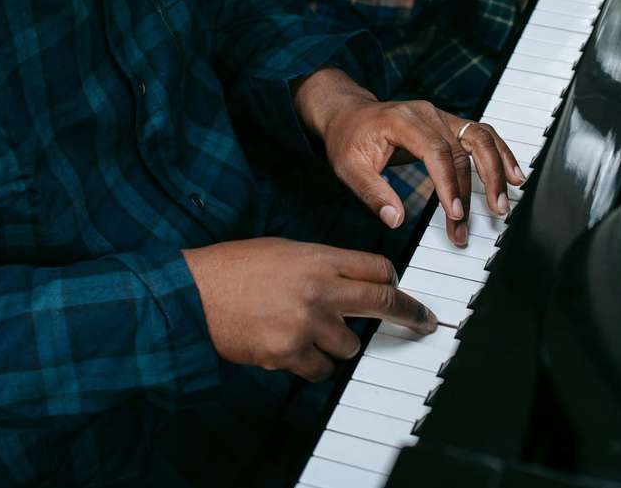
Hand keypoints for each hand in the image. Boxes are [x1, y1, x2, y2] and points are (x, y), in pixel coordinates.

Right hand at [182, 238, 436, 381]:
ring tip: (309, 331)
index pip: (377, 267)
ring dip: (338, 343)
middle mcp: (320, 288)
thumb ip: (320, 264)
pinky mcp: (290, 353)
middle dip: (410, 314)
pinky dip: (312, 364)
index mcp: (319, 257)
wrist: (196, 292)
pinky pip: (321, 369)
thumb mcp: (285, 251)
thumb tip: (350, 281)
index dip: (391, 280)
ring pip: (350, 345)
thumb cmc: (236, 268)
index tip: (399, 290)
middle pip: (382, 302)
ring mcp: (307, 323)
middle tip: (424, 322)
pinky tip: (292, 349)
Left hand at [293, 70, 522, 245]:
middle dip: (477, 187)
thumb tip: (396, 220)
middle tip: (486, 218)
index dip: (450, 184)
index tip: (456, 214)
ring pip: (481, 137)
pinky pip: (481, 135)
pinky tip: (513, 175)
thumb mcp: (348, 168)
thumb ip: (372, 193)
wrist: (348, 113)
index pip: (436, 151)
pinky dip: (500, 154)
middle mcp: (427, 113)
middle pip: (463, 147)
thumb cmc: (348, 140)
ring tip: (505, 201)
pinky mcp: (449, 124)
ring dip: (497, 169)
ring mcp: (441, 116)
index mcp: (403, 120)